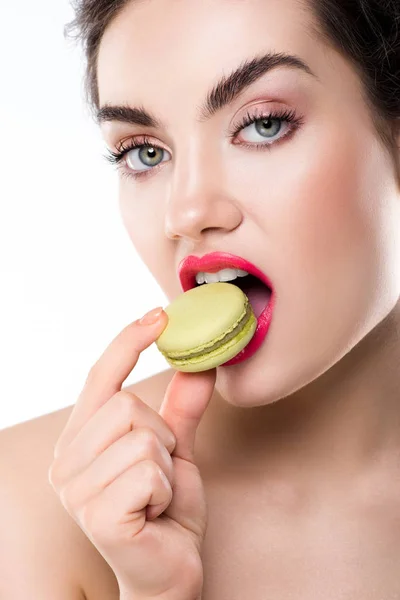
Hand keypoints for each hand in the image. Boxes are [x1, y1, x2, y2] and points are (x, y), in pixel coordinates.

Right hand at [48, 308, 215, 599]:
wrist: (170, 571)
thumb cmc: (167, 511)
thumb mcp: (177, 450)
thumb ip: (183, 407)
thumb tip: (200, 363)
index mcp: (81, 440)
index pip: (99, 378)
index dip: (127, 343)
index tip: (158, 315)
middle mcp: (66, 462)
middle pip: (127, 405)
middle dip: (162, 436)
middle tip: (160, 470)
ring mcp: (76, 491)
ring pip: (143, 436)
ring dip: (167, 466)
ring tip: (157, 494)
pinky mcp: (97, 515)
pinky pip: (150, 469)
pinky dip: (167, 489)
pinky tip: (155, 513)